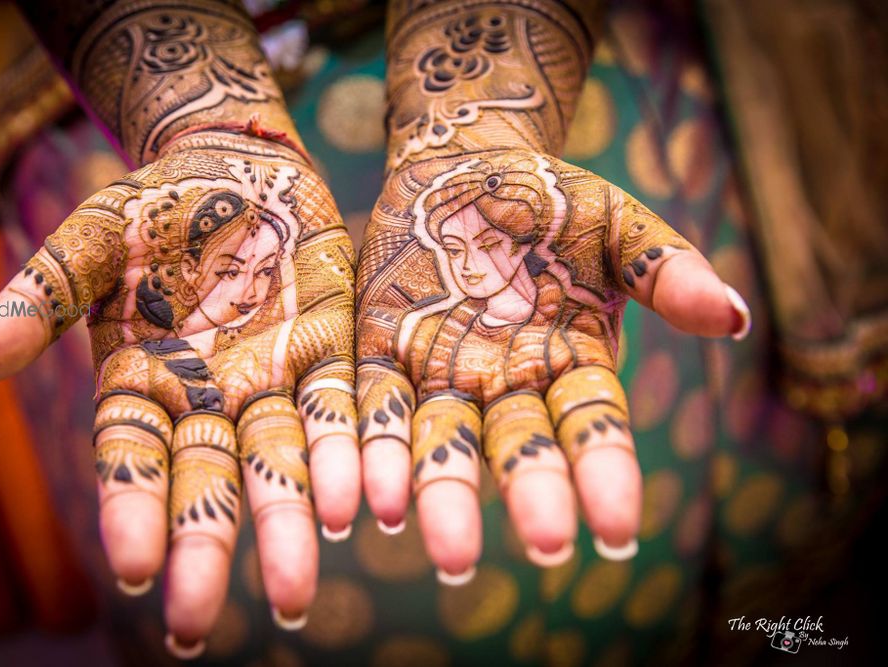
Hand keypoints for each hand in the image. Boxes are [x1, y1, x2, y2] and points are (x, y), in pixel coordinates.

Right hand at [0, 133, 358, 649]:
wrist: (237, 166)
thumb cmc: (153, 206)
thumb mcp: (89, 244)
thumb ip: (34, 305)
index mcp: (140, 383)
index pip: (132, 461)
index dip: (133, 510)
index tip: (135, 569)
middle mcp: (206, 399)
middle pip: (207, 482)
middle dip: (205, 547)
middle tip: (196, 626)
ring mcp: (270, 380)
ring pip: (282, 462)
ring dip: (290, 523)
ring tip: (294, 593)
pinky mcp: (328, 351)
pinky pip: (341, 410)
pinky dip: (354, 455)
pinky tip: (369, 505)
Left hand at [356, 148, 748, 577]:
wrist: (467, 171)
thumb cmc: (555, 202)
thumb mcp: (618, 226)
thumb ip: (666, 271)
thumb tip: (734, 318)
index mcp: (573, 363)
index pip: (594, 424)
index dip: (605, 471)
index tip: (618, 530)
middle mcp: (508, 383)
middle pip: (519, 445)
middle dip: (530, 492)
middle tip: (545, 547)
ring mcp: (443, 373)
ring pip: (443, 442)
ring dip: (442, 493)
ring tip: (443, 551)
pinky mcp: (382, 355)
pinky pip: (378, 407)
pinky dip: (376, 451)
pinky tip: (375, 498)